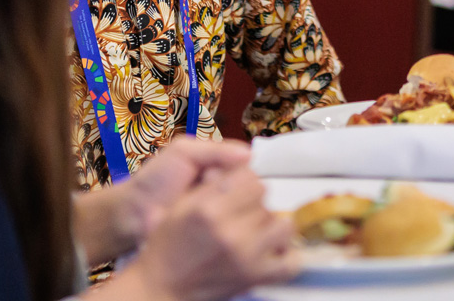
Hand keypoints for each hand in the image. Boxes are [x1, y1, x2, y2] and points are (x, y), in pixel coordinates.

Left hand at [74, 138, 251, 266]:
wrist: (134, 215)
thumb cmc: (156, 179)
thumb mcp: (183, 153)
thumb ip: (215, 150)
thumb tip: (250, 155)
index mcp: (219, 166)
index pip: (247, 165)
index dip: (237, 168)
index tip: (214, 171)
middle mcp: (225, 190)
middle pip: (248, 186)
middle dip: (226, 184)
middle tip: (203, 185)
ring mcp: (221, 213)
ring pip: (241, 206)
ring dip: (222, 203)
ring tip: (198, 202)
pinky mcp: (216, 235)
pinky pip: (231, 226)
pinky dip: (222, 223)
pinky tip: (206, 222)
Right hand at [121, 168, 299, 300]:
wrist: (163, 288)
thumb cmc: (168, 247)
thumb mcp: (178, 207)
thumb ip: (208, 185)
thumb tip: (238, 165)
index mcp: (207, 208)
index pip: (248, 175)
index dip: (244, 181)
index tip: (238, 191)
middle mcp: (228, 229)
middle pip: (265, 196)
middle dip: (255, 202)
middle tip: (243, 214)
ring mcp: (245, 253)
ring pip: (283, 223)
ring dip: (272, 226)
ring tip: (258, 232)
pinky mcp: (256, 276)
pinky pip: (291, 261)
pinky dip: (287, 257)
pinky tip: (272, 252)